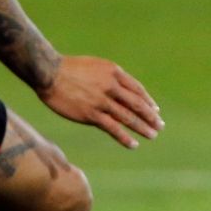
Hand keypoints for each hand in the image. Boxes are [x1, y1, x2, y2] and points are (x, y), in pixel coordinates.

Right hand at [37, 55, 163, 148]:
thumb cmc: (69, 68)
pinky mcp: (91, 114)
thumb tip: (119, 90)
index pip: (137, 89)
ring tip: (153, 135)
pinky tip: (134, 144)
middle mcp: (112, 86)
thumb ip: (109, 77)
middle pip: (137, 104)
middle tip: (160, 126)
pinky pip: (113, 128)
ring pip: (128, 117)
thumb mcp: (95, 66)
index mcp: (114, 72)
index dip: (148, 101)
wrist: (49, 73)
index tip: (155, 110)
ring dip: (142, 128)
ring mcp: (102, 101)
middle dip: (150, 116)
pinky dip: (125, 137)